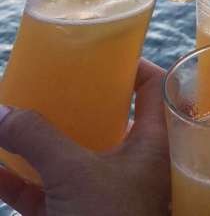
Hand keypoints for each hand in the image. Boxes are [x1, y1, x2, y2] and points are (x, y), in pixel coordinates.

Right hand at [0, 59, 169, 215]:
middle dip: (80, 99)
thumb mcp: (77, 175)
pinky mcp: (77, 214)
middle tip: (57, 79)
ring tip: (18, 113)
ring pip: (74, 151)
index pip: (153, 86)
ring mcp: (104, 188)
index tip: (106, 52)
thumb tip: (0, 112)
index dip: (133, 64)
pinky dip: (21, 178)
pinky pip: (48, 188)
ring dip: (43, 137)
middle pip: (111, 114)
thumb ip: (39, 140)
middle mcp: (133, 160)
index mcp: (152, 140)